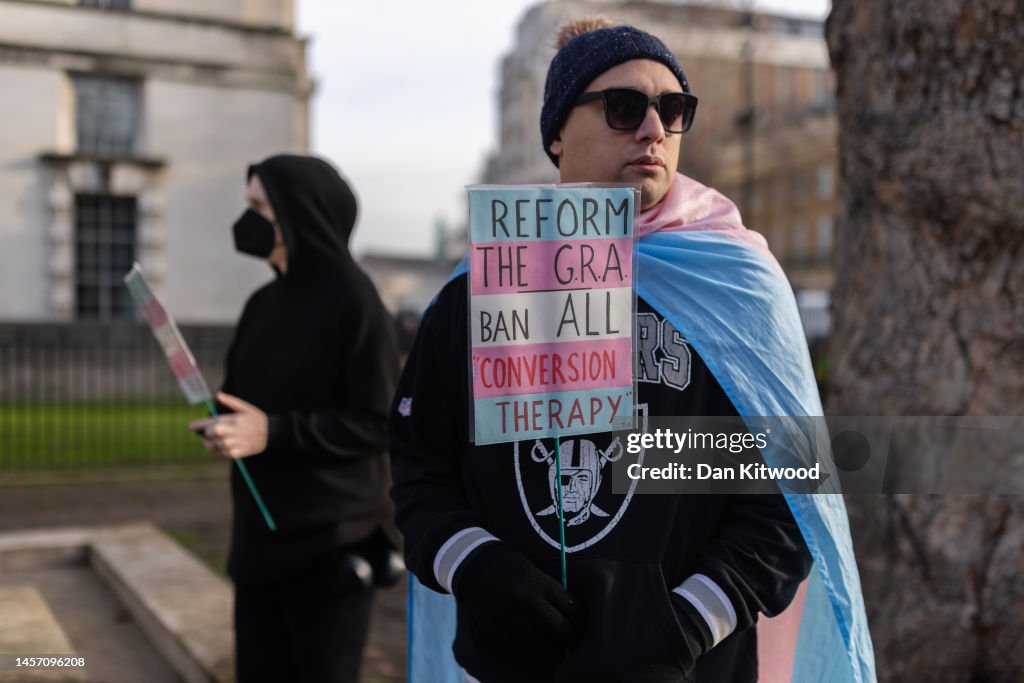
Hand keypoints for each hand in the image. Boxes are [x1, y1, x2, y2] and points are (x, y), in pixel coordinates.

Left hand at [188, 392, 268, 458]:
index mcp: (231, 421)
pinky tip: (221, 447)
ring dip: (210, 444)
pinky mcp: (236, 454)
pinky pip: (220, 454)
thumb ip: (231, 401)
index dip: (198, 426)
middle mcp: (231, 434)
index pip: (210, 424)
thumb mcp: (246, 407)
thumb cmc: (256, 419)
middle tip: (207, 434)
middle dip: (206, 435)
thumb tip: (218, 394)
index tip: (190, 427)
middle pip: (209, 436)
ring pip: (213, 447)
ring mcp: (233, 444)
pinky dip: (218, 451)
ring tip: (212, 442)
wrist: (270, 434)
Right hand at [453, 543, 585, 665]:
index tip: (582, 626)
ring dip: (555, 649)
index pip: (569, 606)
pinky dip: (536, 656)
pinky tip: (544, 656)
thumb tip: (572, 617)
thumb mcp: (533, 571)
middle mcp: (525, 597)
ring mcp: (509, 614)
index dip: (580, 621)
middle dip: (571, 638)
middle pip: (558, 626)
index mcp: (538, 580)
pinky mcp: (496, 627)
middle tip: (576, 642)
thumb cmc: (510, 567)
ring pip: (541, 641)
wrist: (474, 564)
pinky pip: (520, 649)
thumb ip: (550, 592)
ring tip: (562, 651)